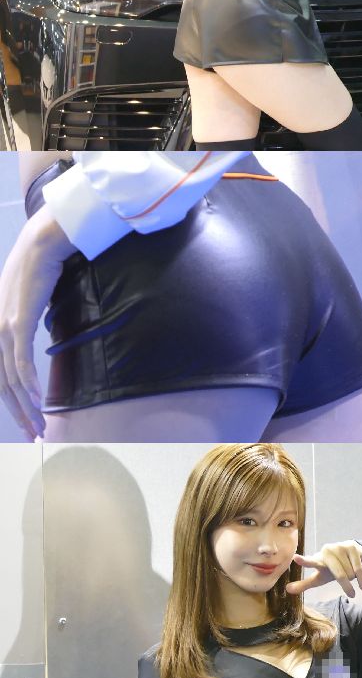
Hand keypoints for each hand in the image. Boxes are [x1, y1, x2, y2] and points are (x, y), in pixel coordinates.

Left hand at [0, 211, 72, 439]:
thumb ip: (21, 320)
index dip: (9, 401)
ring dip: (26, 406)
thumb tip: (31, 336)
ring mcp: (2, 327)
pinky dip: (28, 384)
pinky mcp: (16, 323)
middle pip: (1, 383)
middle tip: (33, 433)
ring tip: (39, 425)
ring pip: (10, 379)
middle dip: (18, 413)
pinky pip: (21, 362)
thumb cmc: (37, 267)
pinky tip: (37, 400)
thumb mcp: (23, 299)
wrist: (41, 243)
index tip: (25, 419)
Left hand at [287, 542, 361, 600]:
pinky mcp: (351, 547)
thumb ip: (304, 584)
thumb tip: (287, 590)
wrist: (349, 554)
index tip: (295, 558)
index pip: (310, 562)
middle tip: (351, 595)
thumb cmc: (330, 568)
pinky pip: (358, 569)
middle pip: (338, 575)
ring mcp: (340, 547)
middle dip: (346, 586)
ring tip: (350, 574)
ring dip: (352, 579)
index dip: (304, 561)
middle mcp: (327, 551)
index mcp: (318, 559)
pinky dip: (361, 579)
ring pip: (349, 573)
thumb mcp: (318, 577)